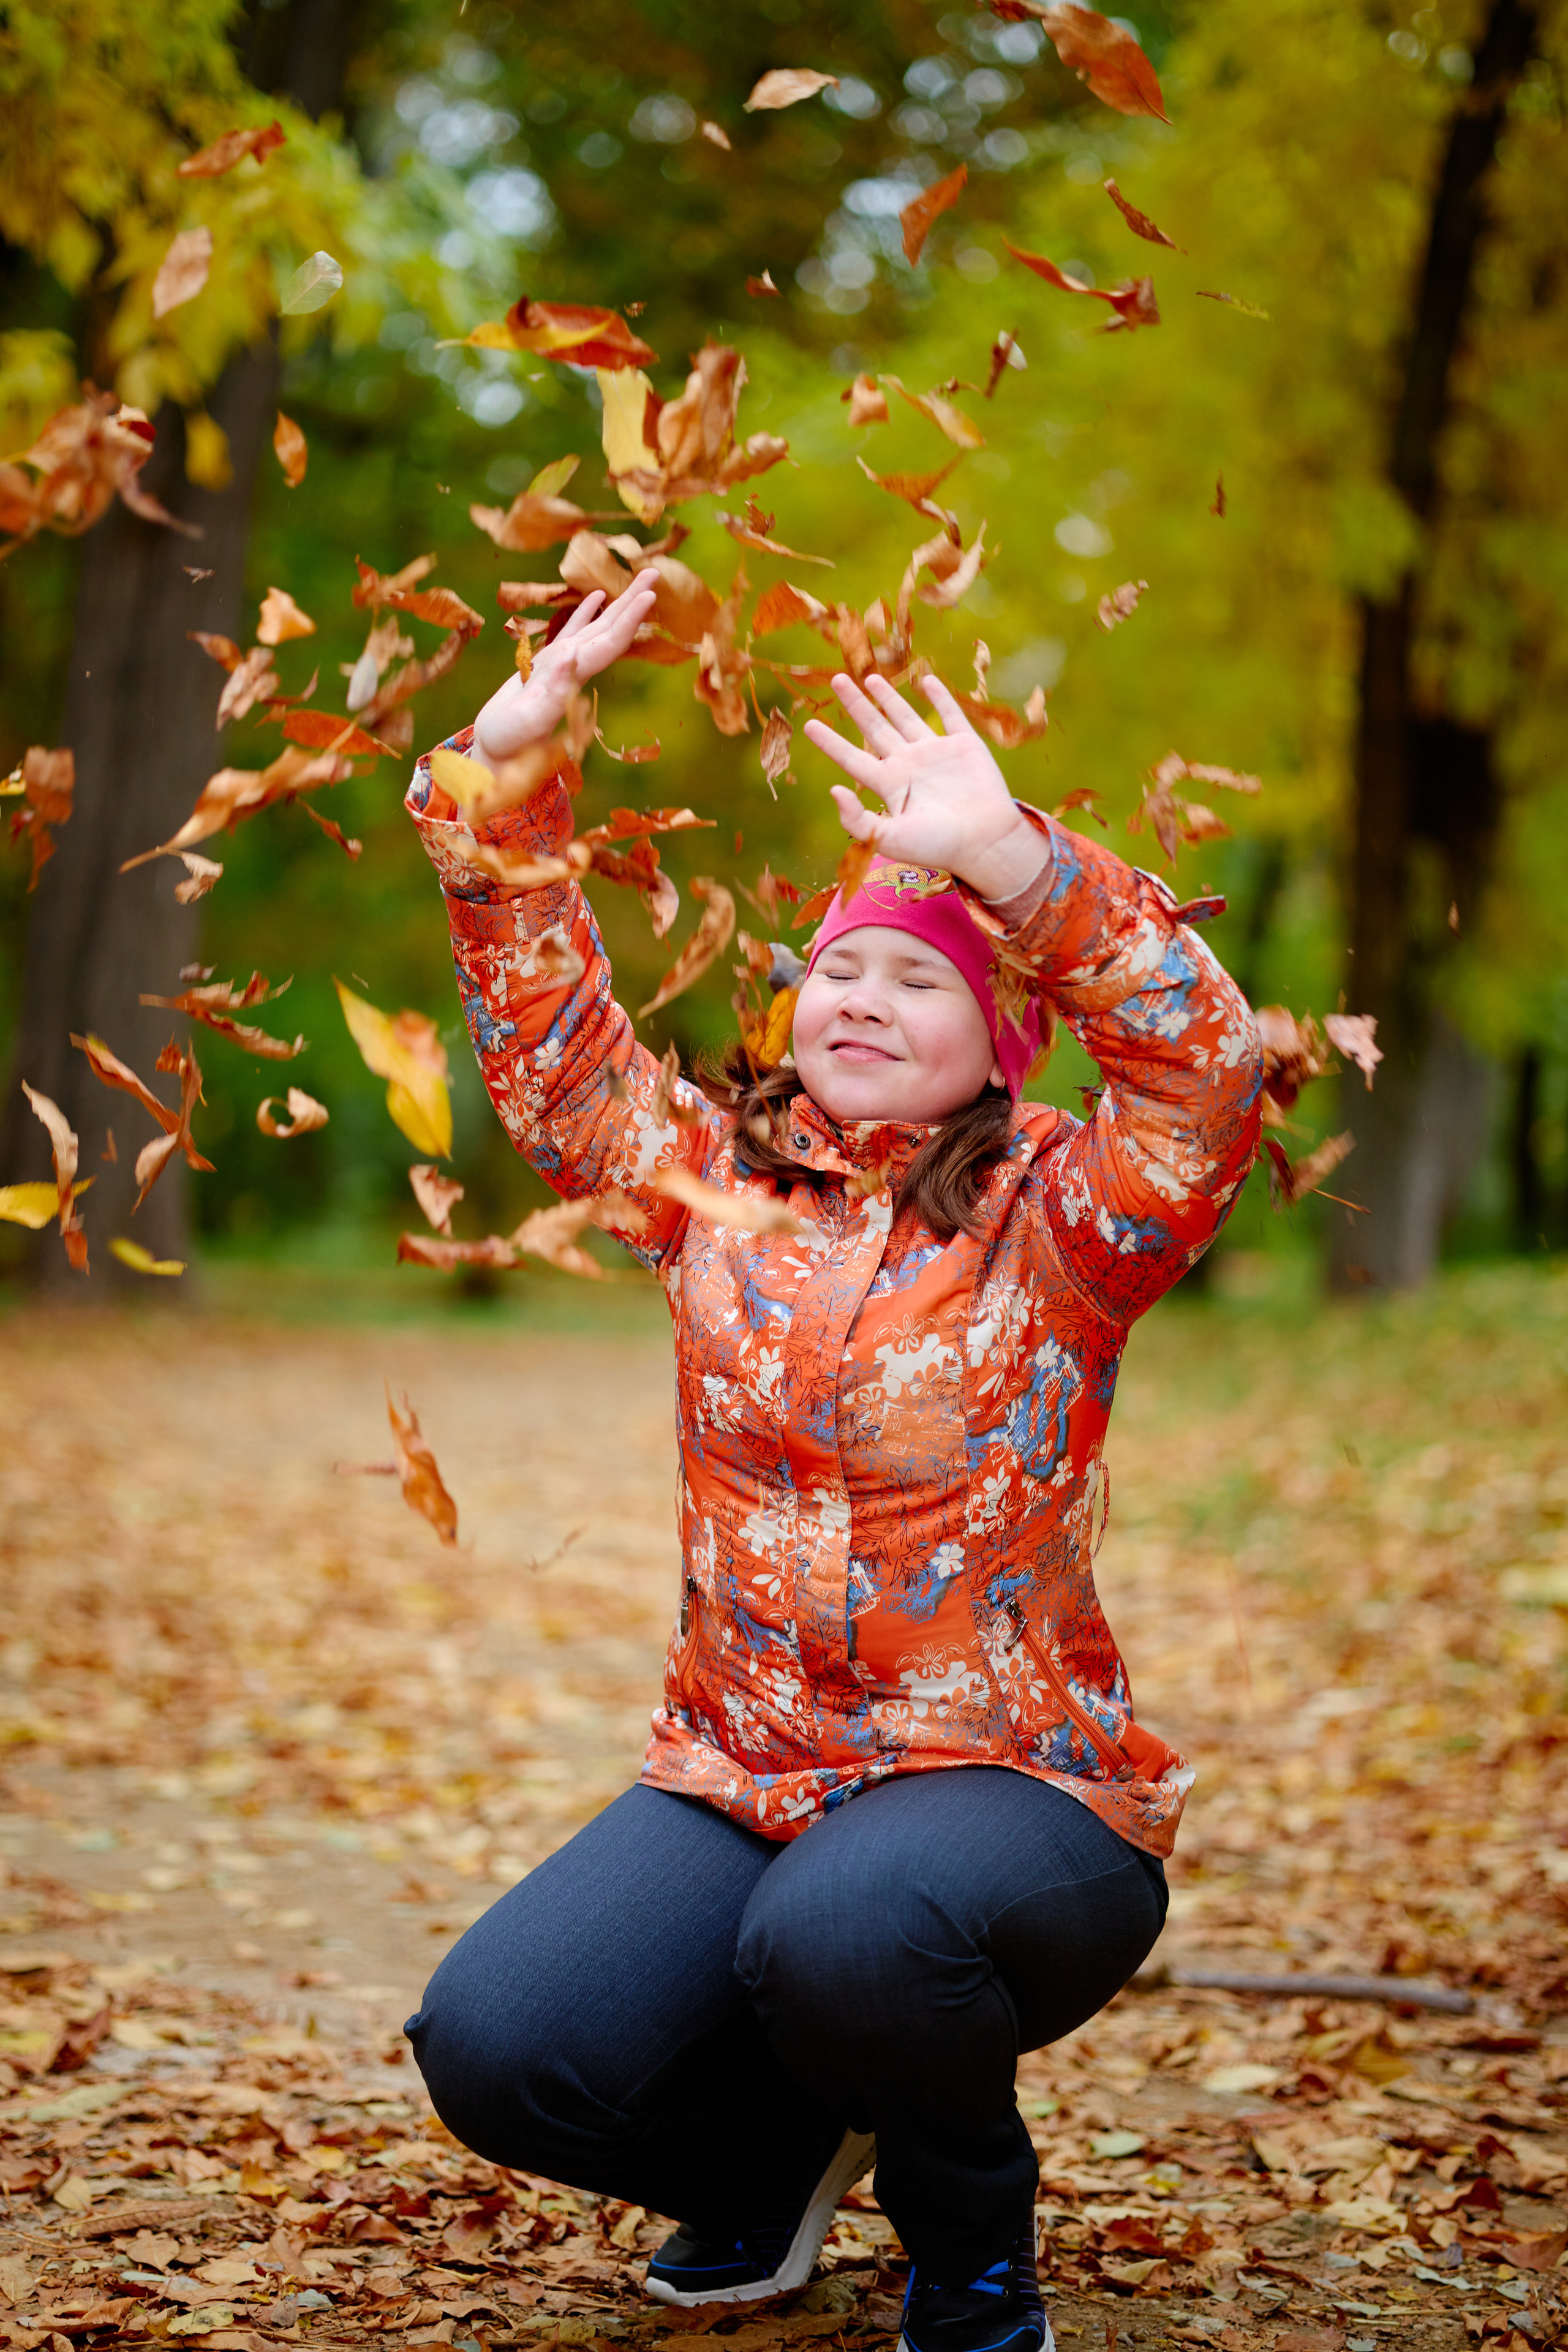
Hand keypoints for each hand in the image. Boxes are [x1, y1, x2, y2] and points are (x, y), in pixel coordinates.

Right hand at [472, 569, 659, 763]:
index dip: (631, 618)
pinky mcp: (546, 663)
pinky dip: (585, 613)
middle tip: (654, 572)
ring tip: (637, 578)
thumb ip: (552, 689)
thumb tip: (572, 655)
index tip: (649, 594)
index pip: (611, 643)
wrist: (496, 752)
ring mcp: (562, 664)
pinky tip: (596, 596)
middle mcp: (575, 668)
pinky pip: (571, 631)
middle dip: (633, 601)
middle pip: (612, 629)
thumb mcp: (530, 718)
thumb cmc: (510, 742)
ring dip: (617, 603)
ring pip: (596, 626)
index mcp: (575, 678)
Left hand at [803, 671, 1046, 902]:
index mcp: (890, 785)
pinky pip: (950, 714)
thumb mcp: (889, 839)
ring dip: (889, 697)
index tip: (809, 724)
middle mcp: (909, 765)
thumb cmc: (938, 846)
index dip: (830, 742)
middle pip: (875, 727)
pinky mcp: (964, 745)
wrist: (985, 842)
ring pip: (906, 717)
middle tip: (837, 680)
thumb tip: (833, 790)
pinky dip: (939, 697)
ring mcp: (936, 753)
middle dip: (855, 704)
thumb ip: (857, 820)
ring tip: (870, 678)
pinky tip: (926, 681)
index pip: (852, 758)